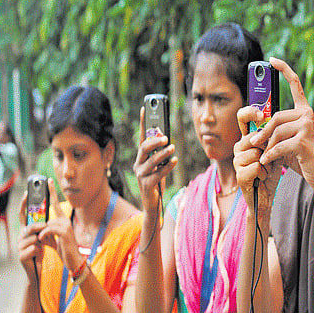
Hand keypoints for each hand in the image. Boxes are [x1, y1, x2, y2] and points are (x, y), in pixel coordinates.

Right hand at [18, 192, 45, 280]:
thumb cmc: (41, 251)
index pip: (23, 216)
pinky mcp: (21, 256)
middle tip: (45, 228)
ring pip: (32, 237)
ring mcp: (19, 246)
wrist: (38, 269)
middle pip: (28, 226)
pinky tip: (39, 253)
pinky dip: (40, 250)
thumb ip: (42, 227)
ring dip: (41, 241)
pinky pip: (33, 248)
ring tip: (42, 246)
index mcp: (26, 230)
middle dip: (38, 227)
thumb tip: (47, 216)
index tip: (27, 193)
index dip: (24, 204)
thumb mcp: (43, 237)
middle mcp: (20, 237)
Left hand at [37, 179, 83, 271]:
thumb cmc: (63, 249)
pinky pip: (49, 229)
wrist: (73, 260)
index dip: (52, 191)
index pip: (56, 202)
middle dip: (35, 223)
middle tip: (29, 230)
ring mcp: (66, 225)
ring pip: (45, 223)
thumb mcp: (51, 238)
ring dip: (39, 232)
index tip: (48, 180)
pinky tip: (42, 240)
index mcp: (62, 220)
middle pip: (46, 215)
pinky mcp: (65, 232)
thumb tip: (34, 228)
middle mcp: (65, 220)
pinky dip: (43, 235)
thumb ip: (45, 231)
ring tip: (39, 240)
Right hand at [134, 106, 176, 220]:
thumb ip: (161, 153)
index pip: (141, 137)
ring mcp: (141, 175)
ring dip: (163, 154)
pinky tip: (175, 161)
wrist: (153, 204)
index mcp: (141, 158)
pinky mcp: (147, 185)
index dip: (143, 123)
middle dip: (154, 141)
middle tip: (165, 137)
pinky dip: (167, 166)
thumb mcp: (159, 165)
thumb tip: (166, 138)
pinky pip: (157, 173)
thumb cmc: (157, 182)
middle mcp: (138, 165)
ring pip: (150, 161)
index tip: (145, 108)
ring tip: (172, 148)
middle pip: (143, 148)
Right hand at [234, 107, 281, 227]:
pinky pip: (256, 166)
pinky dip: (265, 172)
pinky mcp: (240, 175)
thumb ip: (273, 136)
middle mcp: (239, 147)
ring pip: (256, 153)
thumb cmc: (270, 171)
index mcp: (247, 139)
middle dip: (268, 148)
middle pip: (254, 137)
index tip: (261, 114)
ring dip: (268, 162)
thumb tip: (278, 120)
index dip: (250, 112)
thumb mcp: (274, 150)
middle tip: (270, 158)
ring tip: (267, 169)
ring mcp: (237, 161)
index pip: (243, 118)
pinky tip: (263, 177)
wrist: (266, 196)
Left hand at [249, 57, 313, 191]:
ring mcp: (307, 126)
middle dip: (262, 131)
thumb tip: (254, 130)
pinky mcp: (304, 141)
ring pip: (276, 132)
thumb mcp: (287, 141)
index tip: (272, 60)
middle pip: (276, 117)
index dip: (284, 70)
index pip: (295, 85)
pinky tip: (266, 161)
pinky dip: (269, 155)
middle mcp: (307, 115)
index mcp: (304, 111)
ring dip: (266, 146)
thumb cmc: (303, 157)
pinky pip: (278, 145)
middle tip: (253, 142)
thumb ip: (275, 132)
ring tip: (263, 155)